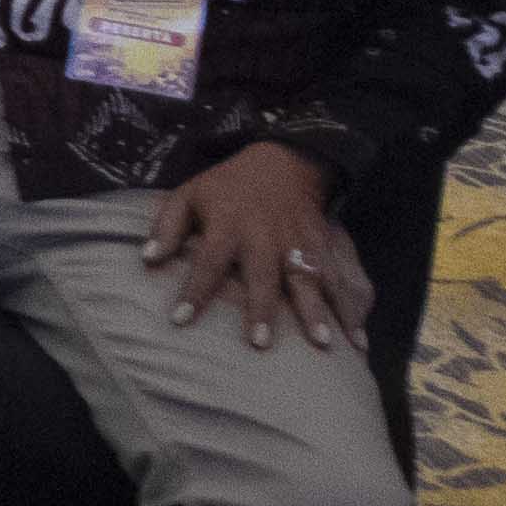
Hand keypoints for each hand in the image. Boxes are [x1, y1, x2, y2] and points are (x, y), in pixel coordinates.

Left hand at [145, 142, 368, 352]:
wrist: (283, 161)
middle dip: (262, 308)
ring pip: (309, 280)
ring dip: (316, 311)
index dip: (193, 290)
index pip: (206, 261)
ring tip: (323, 344)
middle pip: (262, 275)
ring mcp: (298, 242)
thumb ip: (166, 227)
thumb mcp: (188, 195)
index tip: (178, 320)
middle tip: (259, 343)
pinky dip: (351, 308)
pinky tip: (358, 339)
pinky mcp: (325, 246)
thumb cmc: (227, 187)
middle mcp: (264, 236)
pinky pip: (341, 279)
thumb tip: (147, 259)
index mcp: (226, 225)